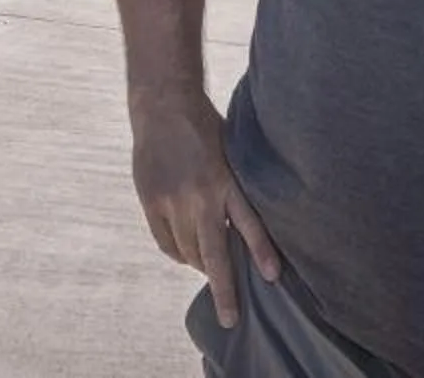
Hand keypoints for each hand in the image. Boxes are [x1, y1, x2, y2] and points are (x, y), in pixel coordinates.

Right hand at [129, 87, 279, 328]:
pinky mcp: (152, 201)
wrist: (163, 105)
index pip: (248, 224)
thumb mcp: (230, 155)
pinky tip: (185, 254)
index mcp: (226, 181)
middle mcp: (201, 196)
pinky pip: (166, 241)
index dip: (260, 252)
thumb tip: (242, 228)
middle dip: (223, 291)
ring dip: (199, 265)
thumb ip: (234, 189)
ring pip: (188, 252)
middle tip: (229, 318)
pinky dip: (177, 252)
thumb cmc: (204, 127)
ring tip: (208, 268)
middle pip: (213, 254)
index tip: (271, 278)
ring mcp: (173, 201)